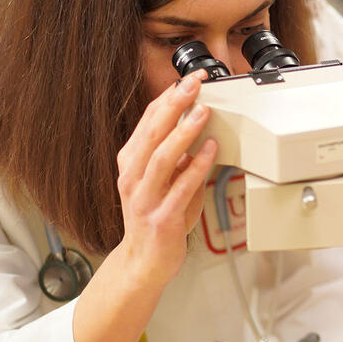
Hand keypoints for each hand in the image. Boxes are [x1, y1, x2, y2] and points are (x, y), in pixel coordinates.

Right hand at [113, 70, 217, 288]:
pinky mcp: (160, 218)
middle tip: (193, 84)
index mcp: (131, 163)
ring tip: (203, 112)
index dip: (167, 97)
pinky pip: (180, 188)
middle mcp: (132, 177)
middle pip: (151, 133)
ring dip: (184, 132)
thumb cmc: (157, 217)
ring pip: (161, 158)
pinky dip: (196, 167)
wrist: (144, 262)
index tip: (188, 79)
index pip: (147, 121)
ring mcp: (144, 199)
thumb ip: (176, 153)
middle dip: (173, 105)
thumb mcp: (162, 179)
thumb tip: (197, 121)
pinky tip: (211, 151)